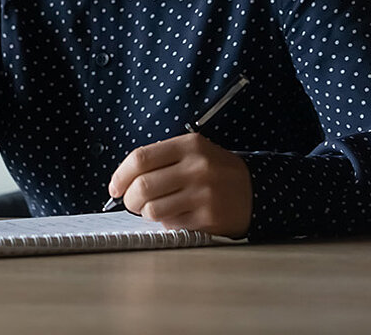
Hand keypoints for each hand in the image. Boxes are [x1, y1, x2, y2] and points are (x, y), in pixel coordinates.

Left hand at [107, 133, 252, 237]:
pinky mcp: (209, 218)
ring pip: (153, 209)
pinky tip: (176, 216)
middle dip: (129, 199)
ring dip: (145, 213)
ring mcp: (204, 194)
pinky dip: (166, 223)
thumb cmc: (215, 172)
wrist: (255, 191)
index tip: (114, 187)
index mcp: (189, 146)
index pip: (140, 158)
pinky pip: (171, 225)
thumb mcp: (193, 152)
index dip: (120, 175)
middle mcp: (197, 168)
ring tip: (153, 209)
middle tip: (131, 203)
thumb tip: (122, 181)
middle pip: (143, 186)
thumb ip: (159, 160)